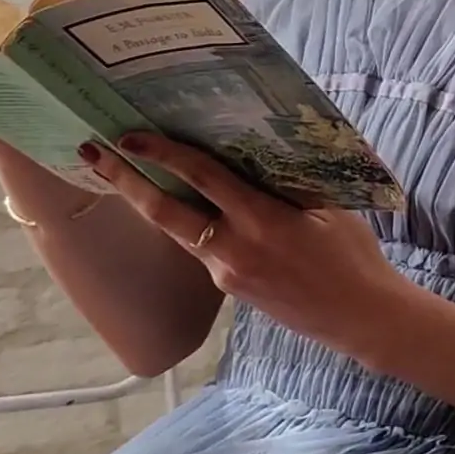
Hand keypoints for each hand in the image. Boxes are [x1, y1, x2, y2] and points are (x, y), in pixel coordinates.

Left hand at [82, 130, 414, 364]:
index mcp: (261, 220)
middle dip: (123, 181)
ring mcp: (227, 274)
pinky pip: (203, 249)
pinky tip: (189, 208)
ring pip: (178, 230)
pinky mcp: (230, 290)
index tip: (128, 135)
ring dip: (149, 202)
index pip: (201, 176)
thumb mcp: (327, 205)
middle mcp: (234, 248)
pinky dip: (191, 225)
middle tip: (91, 153)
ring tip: (123, 177)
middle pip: (163, 211)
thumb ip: (286, 180)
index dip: (162, 153)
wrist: (362, 318)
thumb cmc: (353, 255)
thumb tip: (254, 146)